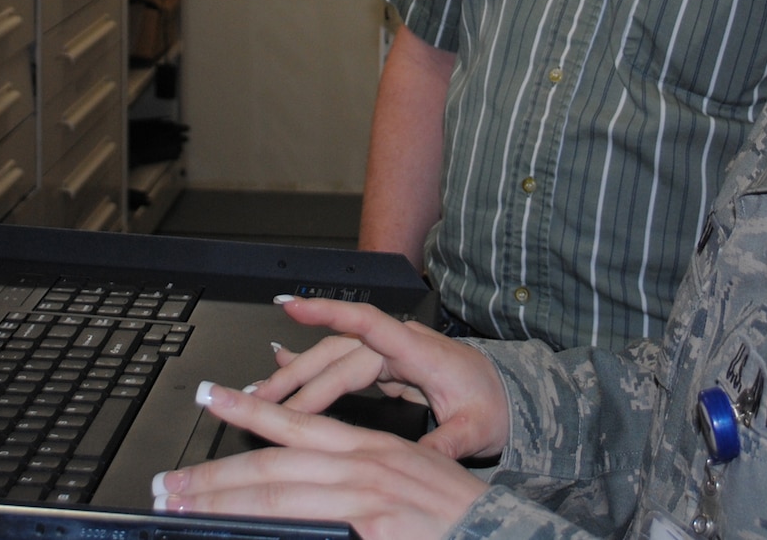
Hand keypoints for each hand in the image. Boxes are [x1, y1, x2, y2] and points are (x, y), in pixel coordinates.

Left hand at [153, 382, 486, 539]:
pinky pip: (308, 524)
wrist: (508, 537)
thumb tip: (303, 505)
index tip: (212, 399)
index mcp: (373, 450)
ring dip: (222, 499)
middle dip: (214, 473)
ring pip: (277, 490)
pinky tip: (235, 528)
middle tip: (167, 484)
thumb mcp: (402, 498)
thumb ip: (353, 496)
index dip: (250, 410)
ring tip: (181, 504)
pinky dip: (267, 524)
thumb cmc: (456, 525)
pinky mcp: (378, 522)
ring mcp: (371, 492)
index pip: (298, 424)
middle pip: (273, 460)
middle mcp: (367, 462)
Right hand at [251, 296, 507, 462]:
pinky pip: (339, 364)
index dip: (330, 312)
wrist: (505, 395)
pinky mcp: (382, 367)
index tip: (295, 306)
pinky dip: (309, 366)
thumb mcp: (476, 427)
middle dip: (297, 376)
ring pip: (332, 359)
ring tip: (262, 392)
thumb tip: (423, 459)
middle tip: (261, 397)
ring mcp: (388, 354)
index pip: (369, 323)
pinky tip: (282, 366)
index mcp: (419, 351)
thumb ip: (448, 441)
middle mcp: (398, 345)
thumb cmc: (492, 404)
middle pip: (337, 353)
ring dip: (296, 375)